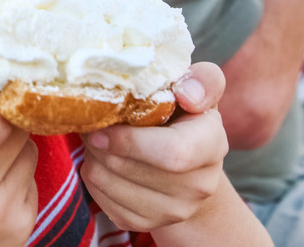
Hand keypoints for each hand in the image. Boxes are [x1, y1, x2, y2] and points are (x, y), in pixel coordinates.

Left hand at [80, 62, 228, 231]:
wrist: (187, 165)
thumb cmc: (185, 115)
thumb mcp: (197, 90)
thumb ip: (201, 81)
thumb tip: (187, 93)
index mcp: (212, 145)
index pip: (171, 153)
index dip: (129, 140)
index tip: (104, 124)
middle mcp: (199, 185)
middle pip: (127, 167)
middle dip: (98, 141)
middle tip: (93, 123)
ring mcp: (173, 210)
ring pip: (106, 181)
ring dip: (92, 155)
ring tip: (99, 138)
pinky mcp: (145, 222)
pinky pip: (99, 198)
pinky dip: (91, 175)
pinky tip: (103, 159)